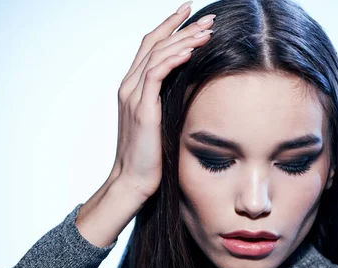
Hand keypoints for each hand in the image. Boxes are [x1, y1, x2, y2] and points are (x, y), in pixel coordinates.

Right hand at [110, 3, 214, 200]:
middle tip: (208, 17)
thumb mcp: (160, 123)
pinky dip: (173, 59)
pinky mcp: (142, 110)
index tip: (189, 13)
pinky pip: (156, 75)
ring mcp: (133, 97)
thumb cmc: (148, 157)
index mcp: (132, 88)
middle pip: (154, 43)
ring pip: (156, 55)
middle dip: (181, 26)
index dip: (168, 27)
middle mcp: (129, 87)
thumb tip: (191, 89)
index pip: (149, 47)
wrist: (132, 180)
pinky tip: (191, 51)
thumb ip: (167, 102)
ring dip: (184, 39)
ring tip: (208, 31)